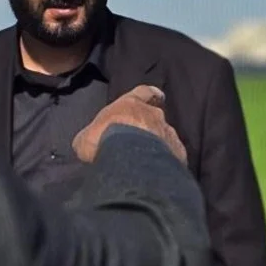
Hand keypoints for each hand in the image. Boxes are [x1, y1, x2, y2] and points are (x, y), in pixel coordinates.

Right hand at [72, 85, 187, 165]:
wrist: (130, 159)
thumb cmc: (104, 138)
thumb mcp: (86, 137)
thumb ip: (92, 136)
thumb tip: (89, 144)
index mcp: (132, 103)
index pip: (144, 92)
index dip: (149, 94)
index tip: (156, 95)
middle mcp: (155, 115)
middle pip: (156, 116)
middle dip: (150, 126)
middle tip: (139, 141)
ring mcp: (169, 133)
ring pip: (166, 136)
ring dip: (158, 145)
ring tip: (147, 161)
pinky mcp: (179, 153)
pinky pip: (174, 155)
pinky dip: (167, 162)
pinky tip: (159, 172)